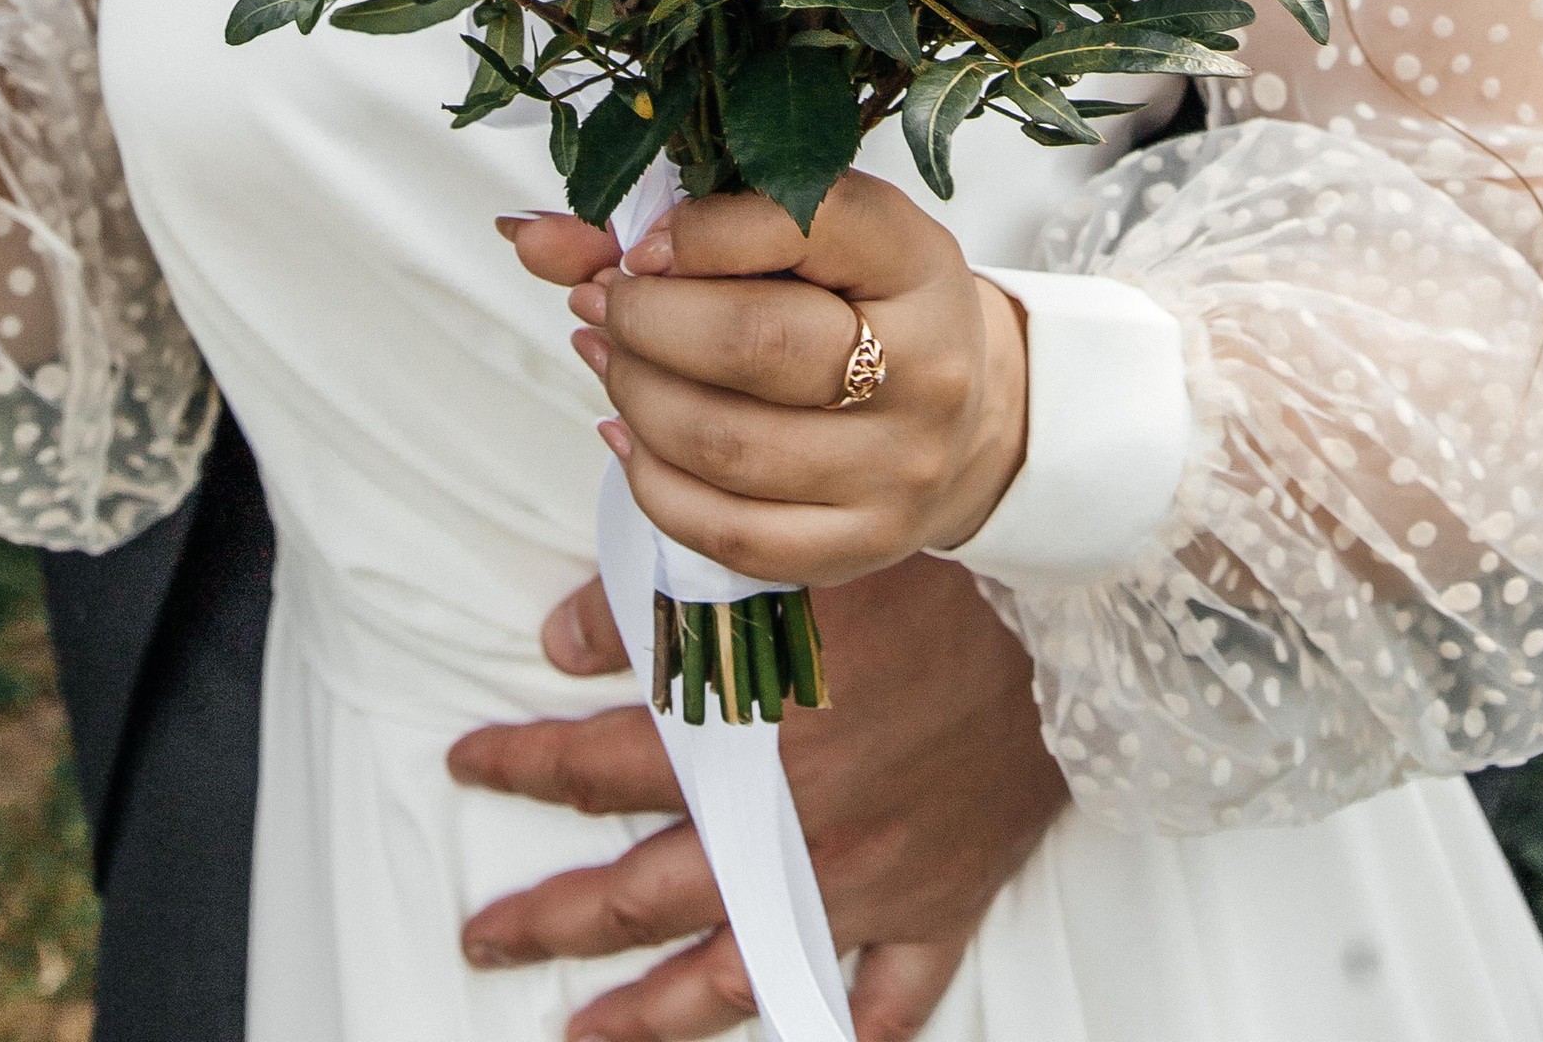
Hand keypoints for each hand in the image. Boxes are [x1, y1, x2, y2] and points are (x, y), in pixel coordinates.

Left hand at [449, 553, 1063, 1041]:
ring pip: (740, 973)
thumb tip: (559, 638)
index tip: (469, 762)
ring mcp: (869, 878)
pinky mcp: (942, 900)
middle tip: (486, 935)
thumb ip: (658, 592)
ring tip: (582, 1034)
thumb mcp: (776, 550)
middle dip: (552, 918)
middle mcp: (794, 825)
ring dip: (650, 1015)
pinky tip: (801, 1039)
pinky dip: (846, 1030)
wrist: (1073, 594)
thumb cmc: (925, 555)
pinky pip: (890, 998)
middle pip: (644, 893)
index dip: (522, 766)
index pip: (597, 767)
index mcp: (745, 735)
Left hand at [515, 177, 1027, 584]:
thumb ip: (670, 227)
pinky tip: (628, 436)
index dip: (695, 233)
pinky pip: (727, 533)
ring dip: (633, 395)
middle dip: (645, 320)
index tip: (639, 242)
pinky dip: (652, 481)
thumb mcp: (802, 236)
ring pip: (727, 444)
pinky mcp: (859, 548)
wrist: (963, 415)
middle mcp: (925, 369)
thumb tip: (525, 235)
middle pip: (754, 343)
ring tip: (608, 356)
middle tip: (600, 299)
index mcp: (916, 259)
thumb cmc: (858, 300)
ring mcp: (895, 471)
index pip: (803, 222)